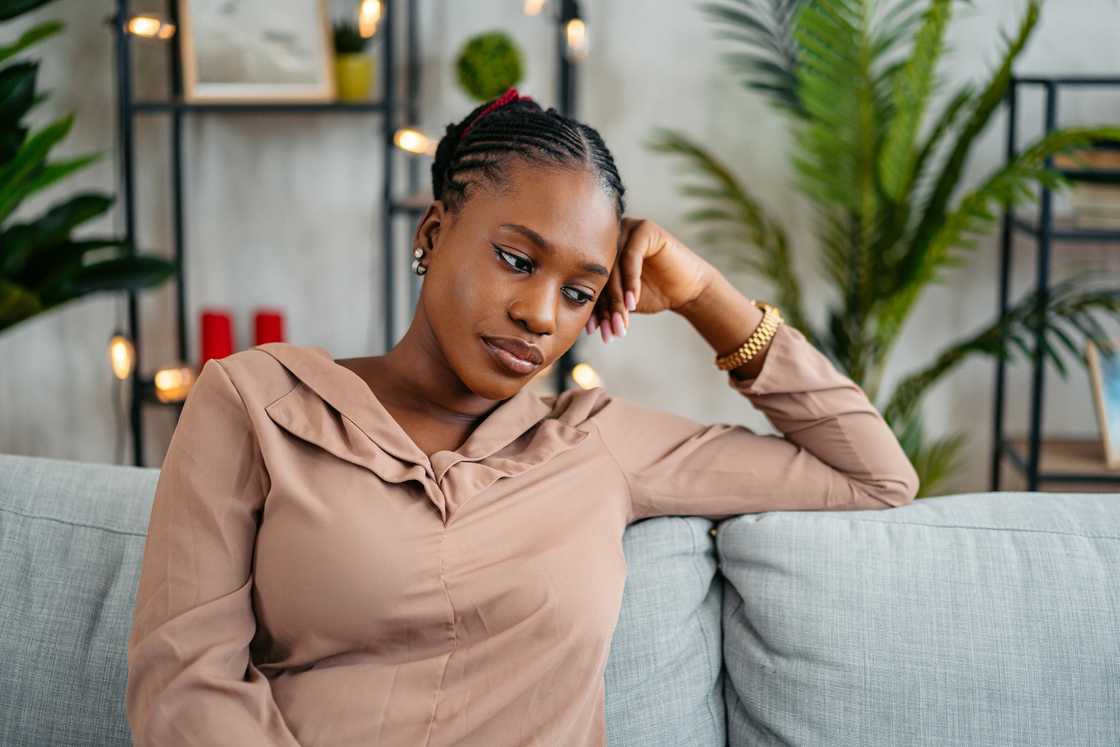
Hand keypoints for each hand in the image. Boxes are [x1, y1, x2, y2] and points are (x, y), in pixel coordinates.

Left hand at [586, 217, 715, 341]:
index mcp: (599, 251)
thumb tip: (577, 323)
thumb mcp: (620, 303)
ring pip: (614, 268)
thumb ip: (600, 305)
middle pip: (600, 274)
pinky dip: (631, 282)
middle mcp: (610, 237)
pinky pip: (631, 257)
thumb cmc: (652, 295)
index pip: (591, 281)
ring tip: (622, 322)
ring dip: (617, 299)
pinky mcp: (644, 229)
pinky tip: (633, 303)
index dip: (592, 307)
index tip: (592, 331)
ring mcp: (627, 229)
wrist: (686, 290)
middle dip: (605, 307)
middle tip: (611, 331)